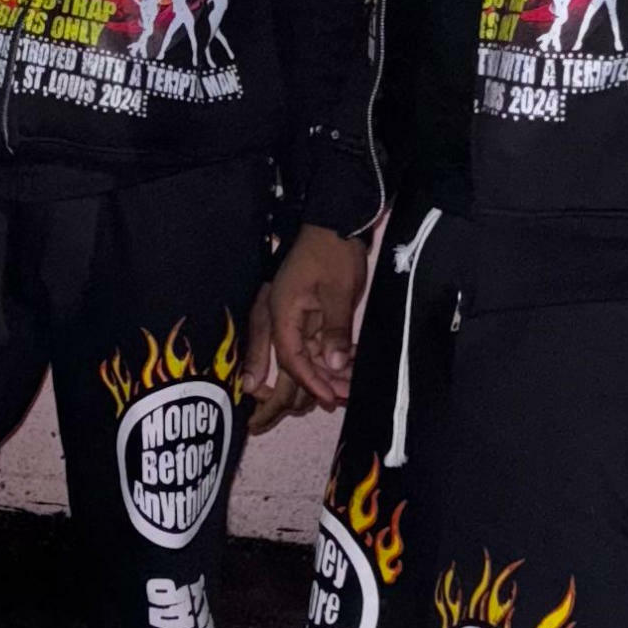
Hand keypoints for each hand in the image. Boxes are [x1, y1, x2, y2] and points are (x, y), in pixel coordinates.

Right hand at [241, 225, 369, 436]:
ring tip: (345, 391)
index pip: (290, 357)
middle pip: (287, 363)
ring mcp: (293, 317)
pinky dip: (330, 359)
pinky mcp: (307, 314)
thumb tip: (335, 365)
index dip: (308, 381)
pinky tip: (346, 371)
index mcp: (281, 312)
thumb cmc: (333, 252)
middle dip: (303, 388)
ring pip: (303, 357)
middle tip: (324, 405)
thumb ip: (336, 329)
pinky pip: (314, 344)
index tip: (327, 399)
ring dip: (322, 375)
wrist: (336, 222)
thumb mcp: (338, 290)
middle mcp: (281, 318)